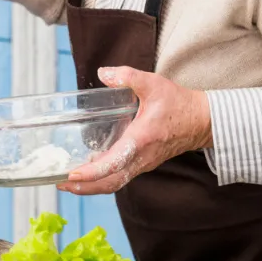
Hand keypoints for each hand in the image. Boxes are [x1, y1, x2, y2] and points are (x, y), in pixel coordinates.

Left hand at [58, 66, 211, 195]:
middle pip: (110, 182)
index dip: (91, 173)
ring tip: (68, 183)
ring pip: (115, 183)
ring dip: (91, 187)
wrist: (201, 121)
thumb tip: (103, 73)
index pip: (114, 164)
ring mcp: (143, 164)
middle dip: (84, 187)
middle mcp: (141, 158)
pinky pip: (121, 178)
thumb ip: (128, 76)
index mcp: (141, 140)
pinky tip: (88, 174)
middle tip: (60, 183)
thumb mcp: (154, 84)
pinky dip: (102, 180)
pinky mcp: (144, 164)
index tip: (72, 176)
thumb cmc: (178, 103)